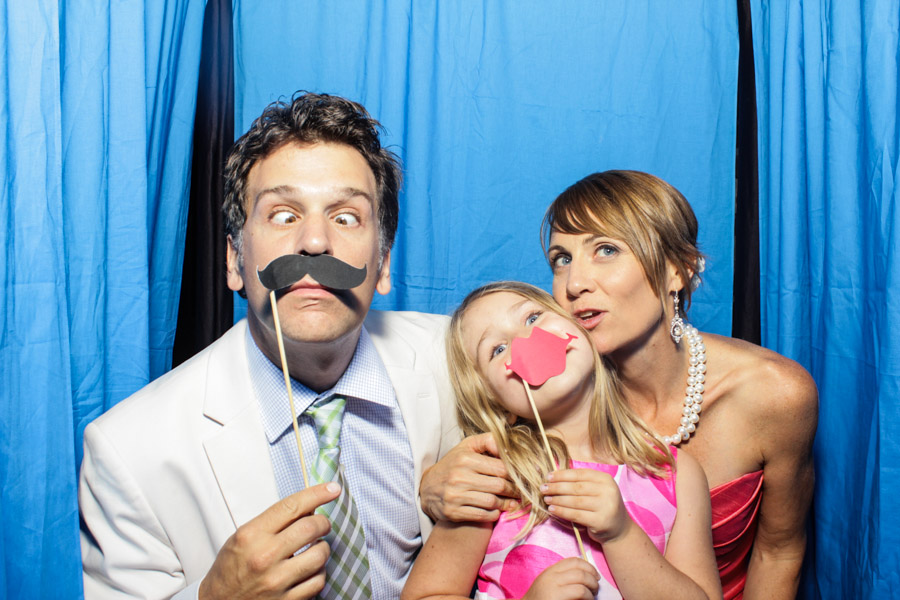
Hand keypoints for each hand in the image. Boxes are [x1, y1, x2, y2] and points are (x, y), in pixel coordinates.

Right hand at [199, 482, 340, 599]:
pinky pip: (318, 581)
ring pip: (319, 555)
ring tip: (314, 549)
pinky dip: (318, 572)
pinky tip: (309, 570)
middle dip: (323, 522)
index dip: (316, 494)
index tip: (332, 489)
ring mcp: (277, 581)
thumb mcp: (243, 537)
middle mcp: (264, 557)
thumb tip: (308, 508)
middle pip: (311, 528)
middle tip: (322, 524)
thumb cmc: (231, 569)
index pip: (291, 506)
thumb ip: (273, 522)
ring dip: (323, 549)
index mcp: (251, 536)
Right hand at [419, 433, 518, 521]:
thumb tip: (508, 446)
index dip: (515, 474)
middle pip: (499, 486)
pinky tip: (496, 510)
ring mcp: (455, 496)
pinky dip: (493, 514)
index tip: (522, 477)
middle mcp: (459, 476)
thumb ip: (488, 441)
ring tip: (511, 502)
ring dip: (505, 504)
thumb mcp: (467, 446)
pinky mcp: (453, 512)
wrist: (427, 488)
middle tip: (520, 492)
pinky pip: (482, 515)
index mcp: (465, 458)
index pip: (501, 467)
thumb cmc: (453, 464)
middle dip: (513, 490)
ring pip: (492, 502)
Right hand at [522, 557, 599, 599]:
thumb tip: (586, 575)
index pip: (573, 561)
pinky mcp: (557, 598)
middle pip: (580, 571)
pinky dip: (588, 597)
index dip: (588, 566)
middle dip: (593, 578)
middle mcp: (552, 577)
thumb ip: (562, 576)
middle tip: (596, 587)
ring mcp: (555, 588)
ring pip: (582, 581)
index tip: (594, 575)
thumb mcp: (548, 583)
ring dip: (592, 588)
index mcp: (550, 571)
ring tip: (592, 595)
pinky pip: (580, 592)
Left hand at [542, 469, 629, 543]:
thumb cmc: (602, 506)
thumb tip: (554, 476)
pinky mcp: (600, 521)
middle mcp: (608, 491)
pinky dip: (562, 512)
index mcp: (606, 479)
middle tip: (543, 488)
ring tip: (546, 498)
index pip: (580, 474)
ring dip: (557, 500)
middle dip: (557, 487)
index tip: (548, 476)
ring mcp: (605, 506)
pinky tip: (552, 509)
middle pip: (576, 487)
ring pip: (575, 501)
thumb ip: (581, 482)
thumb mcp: (597, 490)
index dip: (563, 474)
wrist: (618, 530)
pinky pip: (576, 515)